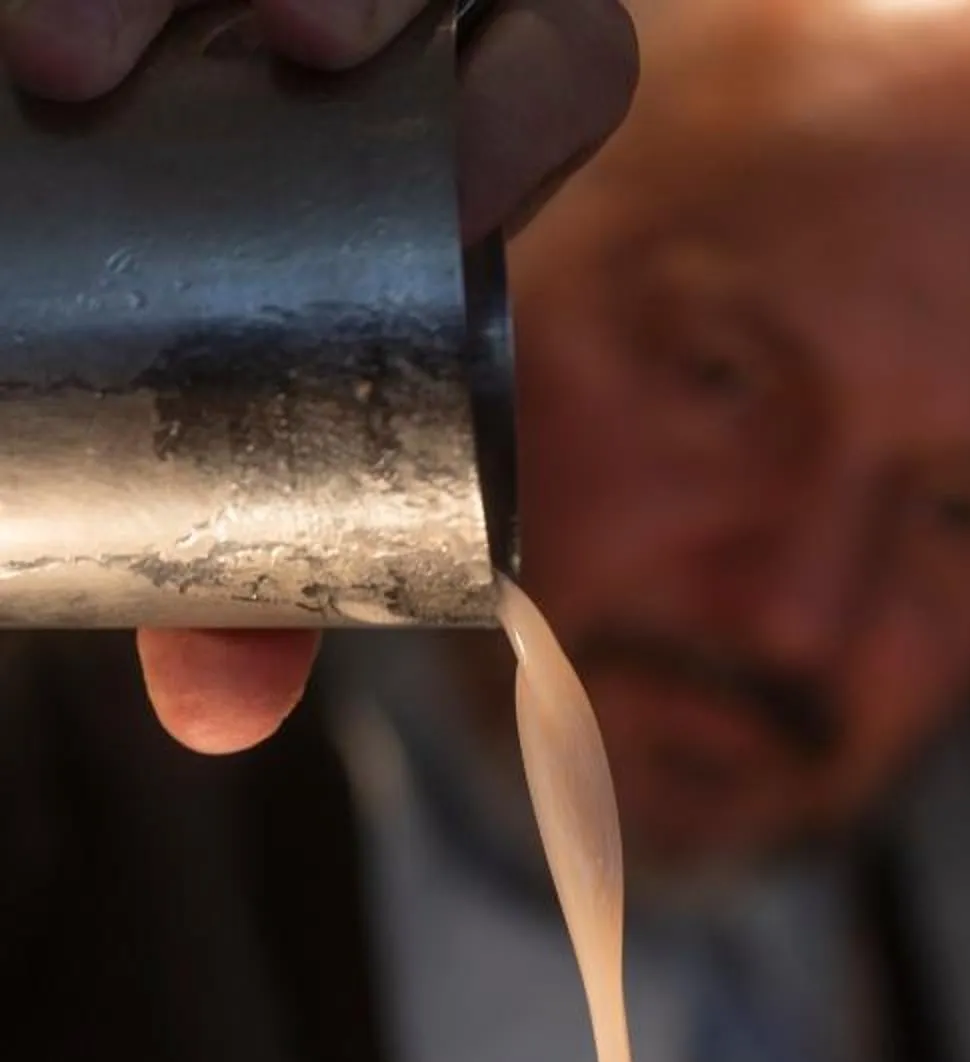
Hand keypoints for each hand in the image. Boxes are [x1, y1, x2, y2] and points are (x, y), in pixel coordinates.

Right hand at [0, 0, 638, 753]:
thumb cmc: (237, 358)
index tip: (463, 183)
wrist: (119, 225)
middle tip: (281, 52)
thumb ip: (260, 578)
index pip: (555, 69)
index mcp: (465, 137)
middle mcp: (382, 26)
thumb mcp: (263, 455)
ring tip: (60, 55)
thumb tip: (213, 724)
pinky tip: (14, 37)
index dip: (529, 98)